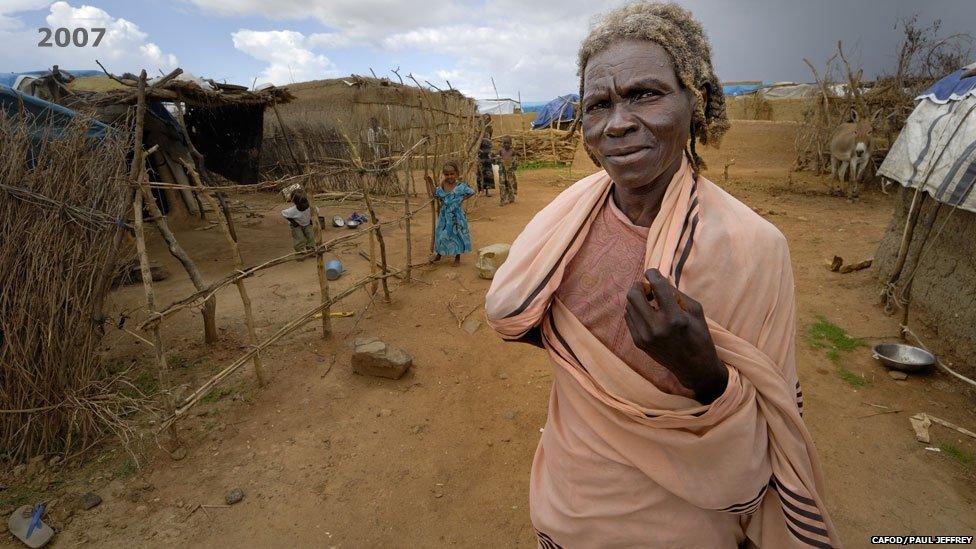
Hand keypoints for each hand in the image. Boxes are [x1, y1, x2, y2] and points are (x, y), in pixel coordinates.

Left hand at [624, 269, 727, 403]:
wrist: (694, 367)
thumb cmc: (699, 336)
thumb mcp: (695, 311)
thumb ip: (676, 293)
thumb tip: (658, 280)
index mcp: (675, 318)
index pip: (657, 286)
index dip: (652, 274)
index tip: (652, 272)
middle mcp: (656, 327)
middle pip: (634, 295)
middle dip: (640, 286)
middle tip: (649, 288)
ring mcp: (645, 336)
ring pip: (629, 306)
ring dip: (638, 299)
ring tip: (651, 302)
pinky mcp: (639, 342)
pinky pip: (629, 318)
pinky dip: (636, 310)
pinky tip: (647, 313)